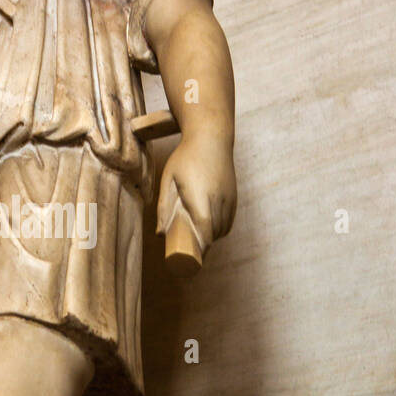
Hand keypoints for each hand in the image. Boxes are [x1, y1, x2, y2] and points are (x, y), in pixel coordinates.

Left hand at [157, 129, 236, 252]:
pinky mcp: (234, 196)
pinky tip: (210, 229)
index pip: (204, 231)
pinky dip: (220, 229)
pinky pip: (229, 221)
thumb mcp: (169, 180)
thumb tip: (160, 234)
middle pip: (214, 235)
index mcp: (201, 198)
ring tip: (197, 241)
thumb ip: (164, 207)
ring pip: (223, 229)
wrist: (211, 138)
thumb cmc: (186, 158)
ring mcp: (229, 198)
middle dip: (203, 247)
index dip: (199, 248)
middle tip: (187, 253)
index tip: (189, 258)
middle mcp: (219, 201)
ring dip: (211, 238)